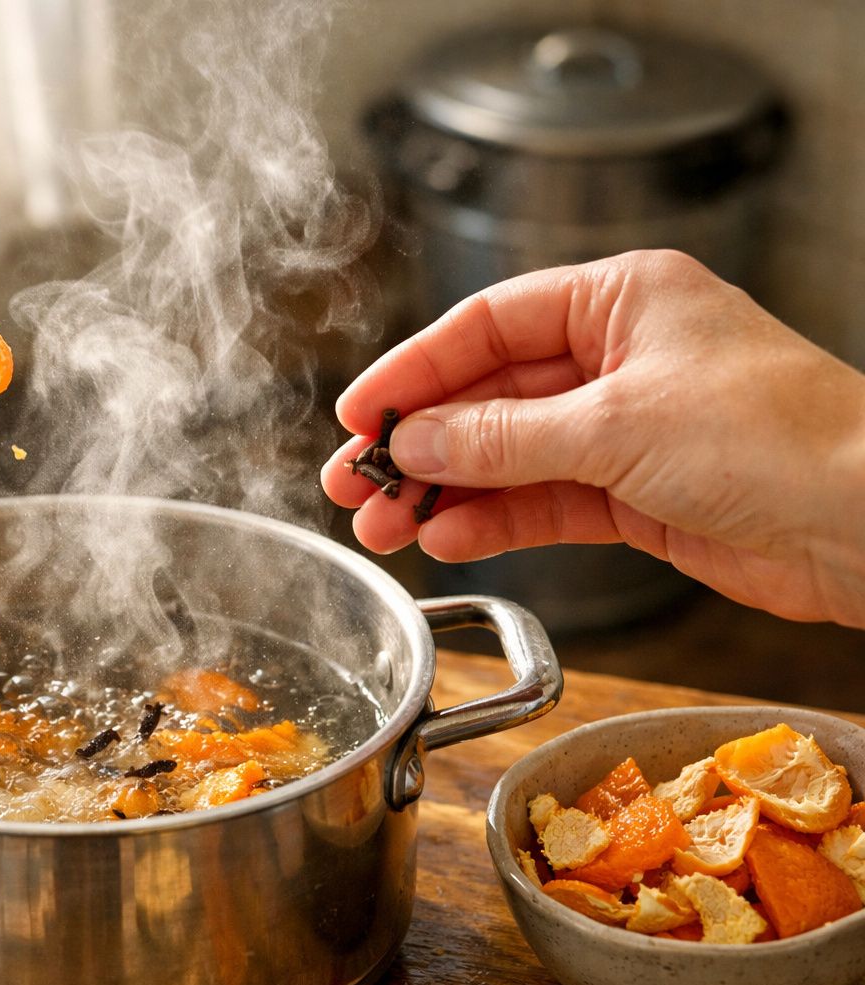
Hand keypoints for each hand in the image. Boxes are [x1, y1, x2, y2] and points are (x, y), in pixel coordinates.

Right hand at [321, 250, 864, 627]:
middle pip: (487, 394)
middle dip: (417, 443)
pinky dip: (494, 521)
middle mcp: (617, 356)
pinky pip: (542, 501)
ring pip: (506, 455)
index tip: (357, 413)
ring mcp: (624, 428)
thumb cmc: (779, 438)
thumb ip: (501, 437)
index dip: (413, 370)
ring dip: (444, 492)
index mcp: (620, 299)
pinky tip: (449, 538)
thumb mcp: (617, 425)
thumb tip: (416, 441)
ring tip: (383, 527)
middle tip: (352, 482)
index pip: (486, 324)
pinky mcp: (635, 493)